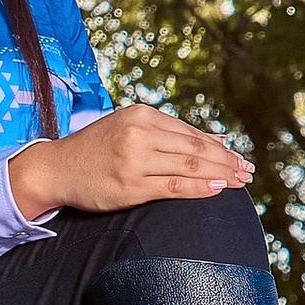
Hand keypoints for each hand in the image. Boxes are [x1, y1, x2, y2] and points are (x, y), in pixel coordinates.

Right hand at [6, 103, 252, 219]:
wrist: (56, 168)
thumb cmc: (95, 150)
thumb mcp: (129, 129)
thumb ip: (167, 134)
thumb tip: (216, 141)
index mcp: (142, 115)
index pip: (190, 133)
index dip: (219, 147)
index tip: (238, 157)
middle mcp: (140, 133)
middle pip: (196, 148)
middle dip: (226, 161)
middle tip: (248, 171)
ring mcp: (136, 159)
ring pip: (190, 166)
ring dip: (220, 174)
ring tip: (239, 181)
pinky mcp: (131, 185)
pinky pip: (174, 186)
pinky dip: (199, 187)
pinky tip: (216, 189)